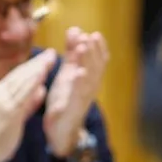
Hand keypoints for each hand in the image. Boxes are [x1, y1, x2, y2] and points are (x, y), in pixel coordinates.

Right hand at [0, 49, 55, 161]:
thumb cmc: (0, 136)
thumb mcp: (16, 116)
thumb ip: (28, 103)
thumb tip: (41, 89)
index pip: (17, 75)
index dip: (32, 65)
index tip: (45, 58)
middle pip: (20, 75)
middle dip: (37, 63)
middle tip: (51, 53)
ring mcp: (3, 102)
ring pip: (22, 81)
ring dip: (37, 69)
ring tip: (50, 60)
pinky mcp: (8, 112)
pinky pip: (23, 94)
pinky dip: (33, 83)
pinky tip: (42, 75)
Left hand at [43, 27, 108, 156]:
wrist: (61, 131)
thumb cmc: (66, 99)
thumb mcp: (68, 73)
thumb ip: (72, 53)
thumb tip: (76, 30)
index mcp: (89, 78)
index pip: (100, 61)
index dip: (99, 48)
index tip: (94, 34)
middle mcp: (90, 87)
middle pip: (97, 67)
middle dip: (94, 51)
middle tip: (90, 36)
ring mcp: (83, 98)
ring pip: (90, 78)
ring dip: (88, 62)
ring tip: (84, 48)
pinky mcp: (73, 108)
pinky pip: (78, 94)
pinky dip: (79, 82)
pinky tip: (78, 72)